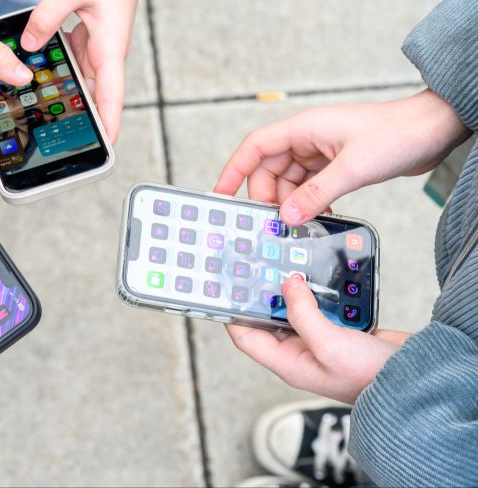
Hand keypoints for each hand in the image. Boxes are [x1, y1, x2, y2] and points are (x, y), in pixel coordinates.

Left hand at [21, 0, 150, 141]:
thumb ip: (45, 18)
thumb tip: (29, 46)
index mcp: (110, 47)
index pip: (111, 96)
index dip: (108, 124)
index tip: (105, 149)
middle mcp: (107, 53)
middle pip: (94, 96)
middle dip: (80, 119)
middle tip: (59, 143)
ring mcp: (98, 47)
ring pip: (81, 80)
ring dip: (65, 96)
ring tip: (41, 117)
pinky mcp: (90, 38)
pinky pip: (73, 62)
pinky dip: (59, 72)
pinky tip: (38, 78)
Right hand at [215, 89, 469, 224]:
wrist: (433, 129)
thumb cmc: (397, 134)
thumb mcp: (352, 169)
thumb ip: (316, 194)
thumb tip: (286, 217)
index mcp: (304, 128)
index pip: (255, 147)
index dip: (234, 170)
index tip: (221, 194)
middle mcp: (307, 138)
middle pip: (269, 169)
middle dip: (269, 197)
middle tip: (271, 224)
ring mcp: (320, 151)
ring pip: (289, 182)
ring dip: (292, 204)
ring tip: (299, 226)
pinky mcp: (334, 164)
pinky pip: (309, 187)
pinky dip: (309, 203)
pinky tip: (319, 218)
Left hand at [226, 277, 409, 403]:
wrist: (416, 379)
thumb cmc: (370, 376)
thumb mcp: (329, 344)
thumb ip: (303, 314)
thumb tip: (286, 284)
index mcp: (288, 362)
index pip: (246, 337)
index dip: (232, 314)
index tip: (225, 288)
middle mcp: (299, 352)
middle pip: (267, 319)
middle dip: (260, 295)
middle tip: (253, 265)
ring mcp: (319, 341)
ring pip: (293, 309)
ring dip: (289, 289)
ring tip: (279, 262)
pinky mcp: (338, 330)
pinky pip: (318, 306)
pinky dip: (315, 291)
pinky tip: (313, 272)